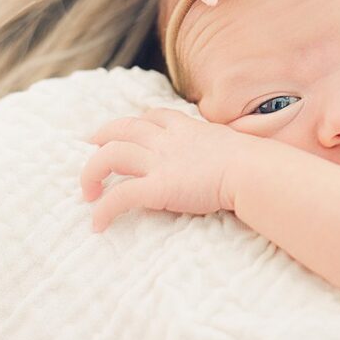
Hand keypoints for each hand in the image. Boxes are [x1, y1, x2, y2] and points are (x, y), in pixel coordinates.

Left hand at [80, 108, 253, 230]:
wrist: (251, 171)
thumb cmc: (251, 161)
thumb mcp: (232, 142)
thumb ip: (220, 146)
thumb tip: (233, 155)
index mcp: (186, 128)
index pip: (153, 116)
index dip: (136, 122)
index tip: (127, 131)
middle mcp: (167, 140)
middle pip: (122, 129)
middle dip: (102, 136)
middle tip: (91, 146)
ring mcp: (159, 162)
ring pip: (110, 156)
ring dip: (92, 172)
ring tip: (88, 192)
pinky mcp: (157, 188)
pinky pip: (119, 196)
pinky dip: (103, 209)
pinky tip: (98, 223)